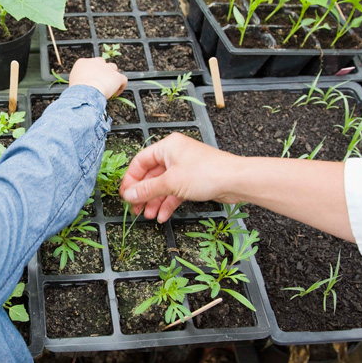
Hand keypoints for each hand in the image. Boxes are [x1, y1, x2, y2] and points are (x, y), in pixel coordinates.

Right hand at [68, 57, 126, 99]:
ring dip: (112, 76)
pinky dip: (121, 86)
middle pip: (102, 63)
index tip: (91, 79)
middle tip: (100, 81)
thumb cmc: (77, 89)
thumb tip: (82, 83)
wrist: (86, 91)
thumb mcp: (72, 80)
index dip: (92, 71)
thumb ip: (78, 78)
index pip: (89, 63)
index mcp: (83, 62)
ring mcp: (107, 68)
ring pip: (113, 68)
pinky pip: (123, 79)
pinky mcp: (116, 76)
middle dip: (102, 71)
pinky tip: (117, 93)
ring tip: (109, 86)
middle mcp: (96, 62)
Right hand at [119, 132, 238, 220]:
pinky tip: (163, 216)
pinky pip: (175, 192)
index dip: (131, 179)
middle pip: (151, 175)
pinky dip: (168, 203)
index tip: (125, 194)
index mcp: (168, 147)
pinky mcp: (194, 181)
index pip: (141, 161)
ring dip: (154, 201)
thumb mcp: (171, 182)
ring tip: (148, 215)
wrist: (236, 181)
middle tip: (135, 208)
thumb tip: (128, 195)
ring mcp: (185, 168)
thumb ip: (147, 190)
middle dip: (143, 194)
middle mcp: (175, 155)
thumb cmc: (206, 173)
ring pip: (163, 186)